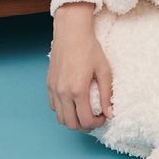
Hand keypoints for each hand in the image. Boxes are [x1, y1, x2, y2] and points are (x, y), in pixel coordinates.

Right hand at [47, 3, 113, 130]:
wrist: (71, 32)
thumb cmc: (89, 48)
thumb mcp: (104, 70)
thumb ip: (106, 95)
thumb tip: (109, 113)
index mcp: (78, 90)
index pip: (85, 120)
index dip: (96, 124)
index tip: (103, 117)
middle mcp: (63, 92)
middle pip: (71, 124)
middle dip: (84, 126)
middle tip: (94, 118)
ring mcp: (53, 89)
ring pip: (60, 118)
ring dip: (72, 120)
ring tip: (83, 112)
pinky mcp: (49, 84)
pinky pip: (53, 106)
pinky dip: (63, 111)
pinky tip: (72, 103)